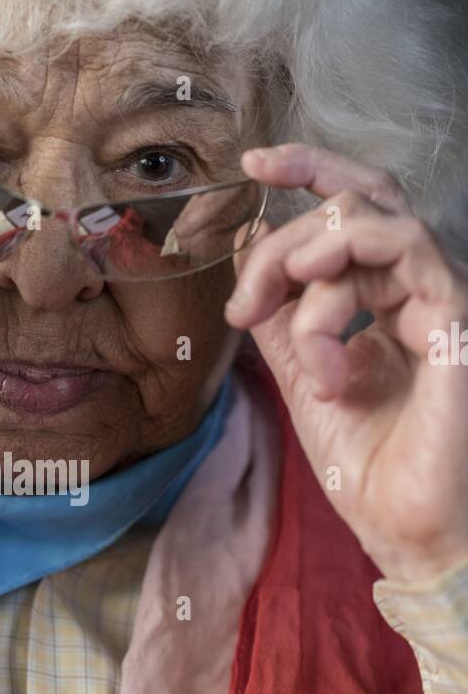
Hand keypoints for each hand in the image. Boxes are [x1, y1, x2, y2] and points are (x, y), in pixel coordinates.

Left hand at [227, 142, 467, 583]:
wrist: (402, 527)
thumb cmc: (366, 463)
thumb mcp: (303, 374)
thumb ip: (281, 314)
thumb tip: (250, 248)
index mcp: (388, 297)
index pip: (355, 211)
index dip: (310, 172)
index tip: (250, 166)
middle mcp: (420, 289)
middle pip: (367, 198)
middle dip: (298, 202)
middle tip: (247, 261)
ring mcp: (442, 300)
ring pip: (373, 222)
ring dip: (307, 256)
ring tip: (272, 308)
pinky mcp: (455, 319)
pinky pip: (406, 252)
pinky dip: (341, 287)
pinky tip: (316, 335)